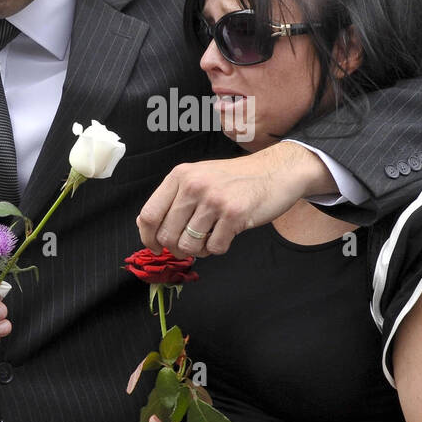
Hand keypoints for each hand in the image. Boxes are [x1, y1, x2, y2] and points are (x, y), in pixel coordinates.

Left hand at [136, 142, 333, 255]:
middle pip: (167, 235)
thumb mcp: (199, 178)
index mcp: (180, 176)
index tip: (156, 248)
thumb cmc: (235, 179)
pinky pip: (215, 248)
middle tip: (191, 246)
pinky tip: (227, 234)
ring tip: (211, 237)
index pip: (149, 215)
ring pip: (189, 246)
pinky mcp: (234, 214)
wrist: (275, 171)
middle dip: (177, 248)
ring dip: (199, 250)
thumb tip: (146, 226)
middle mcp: (193, 185)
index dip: (148, 238)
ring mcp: (214, 199)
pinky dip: (219, 248)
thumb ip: (174, 199)